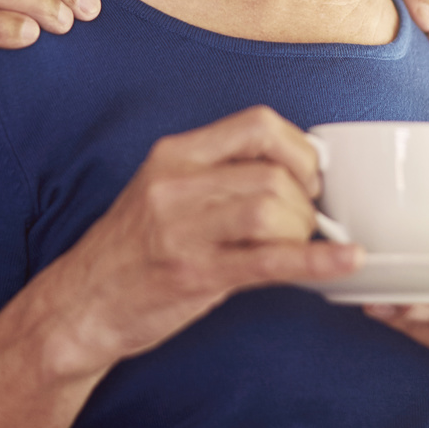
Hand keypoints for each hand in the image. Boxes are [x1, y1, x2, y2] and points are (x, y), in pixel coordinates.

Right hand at [39, 106, 361, 376]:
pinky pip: (270, 261)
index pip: (258, 124)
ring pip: (273, 211)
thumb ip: (220, 174)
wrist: (81, 303)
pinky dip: (318, 262)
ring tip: (298, 246)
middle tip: (307, 222)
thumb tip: (295, 171)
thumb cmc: (131, 249)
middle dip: (307, 200)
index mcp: (175, 153)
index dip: (300, 148)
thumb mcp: (165, 190)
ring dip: (303, 232)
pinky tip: (347, 261)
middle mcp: (176, 183)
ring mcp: (182, 229)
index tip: (310, 175)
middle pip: (273, 172)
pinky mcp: (194, 274)